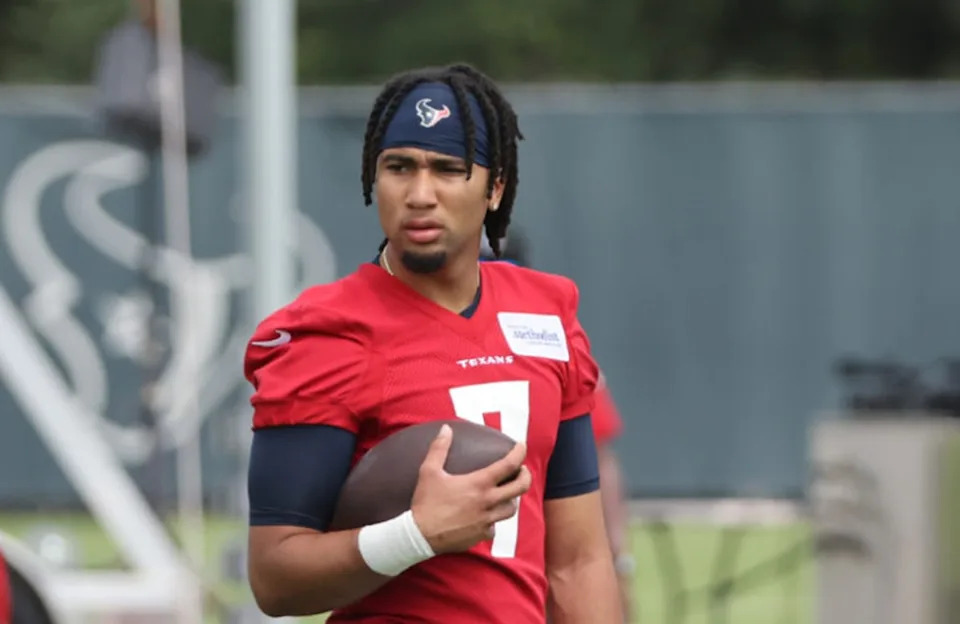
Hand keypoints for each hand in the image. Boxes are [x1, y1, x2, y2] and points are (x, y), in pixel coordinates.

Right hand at [410, 424, 531, 553]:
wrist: (419, 536)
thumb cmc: (425, 502)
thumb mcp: (429, 471)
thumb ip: (439, 448)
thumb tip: (446, 429)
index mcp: (478, 484)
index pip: (508, 464)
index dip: (519, 452)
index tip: (521, 446)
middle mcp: (487, 502)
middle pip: (520, 488)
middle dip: (526, 476)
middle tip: (521, 471)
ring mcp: (486, 520)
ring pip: (511, 509)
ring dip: (511, 499)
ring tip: (505, 493)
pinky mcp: (481, 535)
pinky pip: (494, 527)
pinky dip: (493, 520)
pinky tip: (485, 516)